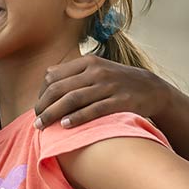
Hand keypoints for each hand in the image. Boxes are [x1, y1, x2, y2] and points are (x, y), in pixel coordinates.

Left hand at [34, 54, 169, 128]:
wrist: (152, 89)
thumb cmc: (117, 82)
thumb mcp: (97, 70)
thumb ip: (74, 74)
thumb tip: (46, 83)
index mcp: (88, 62)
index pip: (52, 76)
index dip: (41, 94)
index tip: (38, 108)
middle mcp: (96, 72)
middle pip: (59, 88)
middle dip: (43, 106)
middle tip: (36, 121)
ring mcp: (108, 86)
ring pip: (72, 99)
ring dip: (53, 114)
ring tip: (42, 126)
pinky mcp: (120, 101)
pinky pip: (93, 110)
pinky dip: (76, 118)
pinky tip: (64, 126)